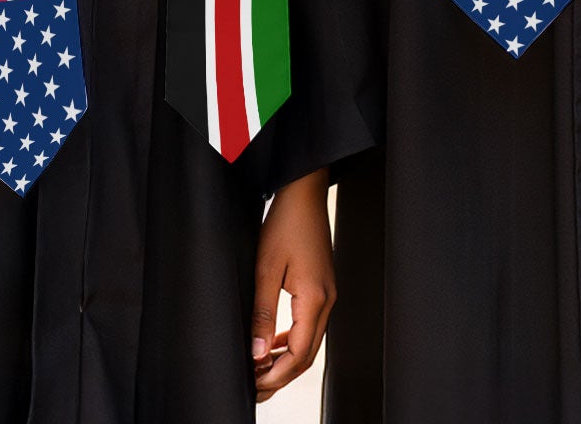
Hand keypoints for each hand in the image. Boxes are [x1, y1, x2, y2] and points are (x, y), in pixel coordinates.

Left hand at [251, 169, 335, 399]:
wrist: (305, 194)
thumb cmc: (286, 224)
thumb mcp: (265, 269)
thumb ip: (262, 315)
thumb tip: (257, 354)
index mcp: (315, 298)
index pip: (299, 354)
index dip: (276, 376)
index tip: (253, 385)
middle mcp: (327, 300)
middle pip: (308, 355)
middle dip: (281, 376)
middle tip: (253, 388)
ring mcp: (328, 294)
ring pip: (310, 342)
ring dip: (286, 361)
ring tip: (259, 371)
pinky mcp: (322, 288)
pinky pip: (310, 326)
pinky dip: (293, 342)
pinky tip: (273, 344)